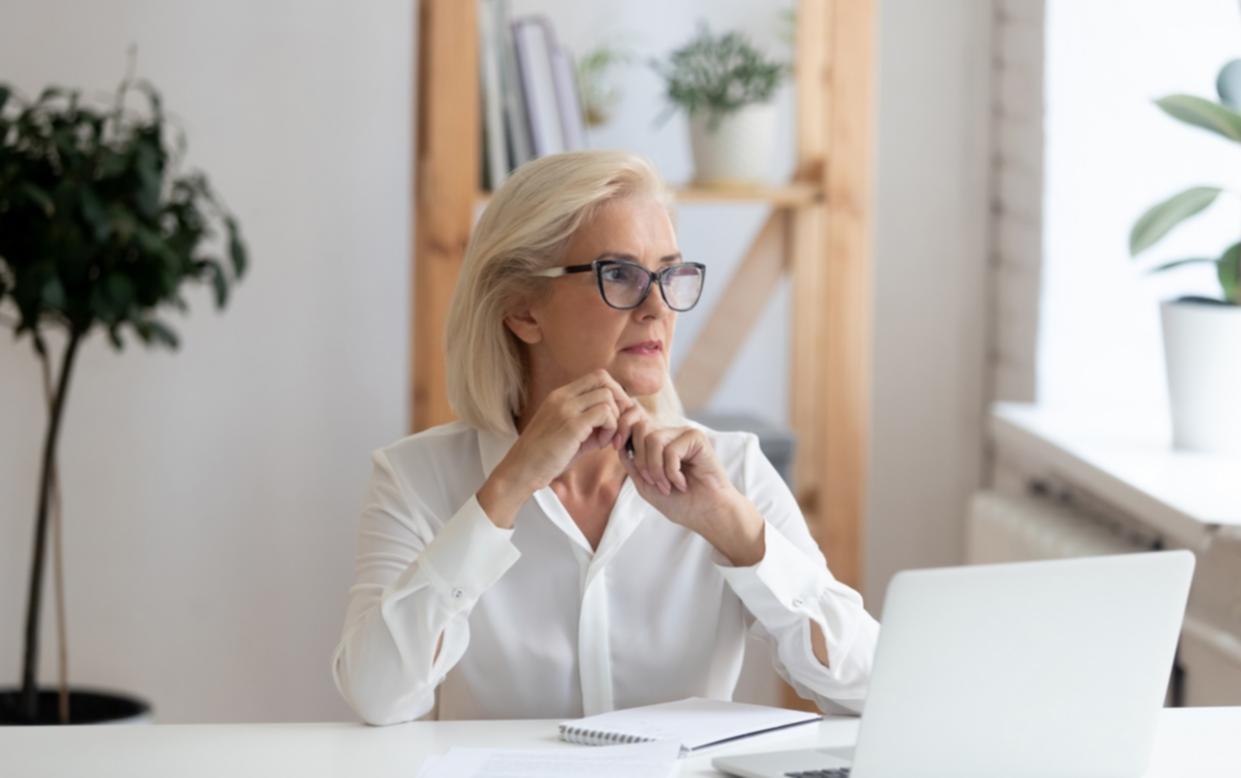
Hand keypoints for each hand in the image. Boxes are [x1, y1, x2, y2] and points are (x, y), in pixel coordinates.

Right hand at [479, 370, 633, 526]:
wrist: (520, 471)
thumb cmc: (543, 457)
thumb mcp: (567, 432)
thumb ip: (588, 422)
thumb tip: (614, 420)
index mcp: (560, 396)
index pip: (596, 377)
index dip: (613, 393)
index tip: (614, 417)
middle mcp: (562, 397)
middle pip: (604, 379)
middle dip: (619, 401)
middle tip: (616, 425)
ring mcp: (566, 408)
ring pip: (607, 397)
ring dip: (614, 419)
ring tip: (603, 440)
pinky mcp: (571, 424)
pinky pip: (605, 413)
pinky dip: (610, 428)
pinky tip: (600, 445)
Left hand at [618, 414, 764, 565]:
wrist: (707, 514)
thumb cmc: (680, 502)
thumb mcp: (646, 485)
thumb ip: (632, 465)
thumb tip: (619, 445)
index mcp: (658, 443)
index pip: (634, 425)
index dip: (623, 433)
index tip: (618, 447)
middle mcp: (670, 435)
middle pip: (640, 429)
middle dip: (641, 461)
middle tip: (654, 482)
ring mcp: (683, 435)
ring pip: (653, 440)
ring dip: (656, 469)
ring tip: (668, 485)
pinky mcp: (696, 438)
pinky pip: (671, 450)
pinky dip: (672, 472)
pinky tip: (683, 482)